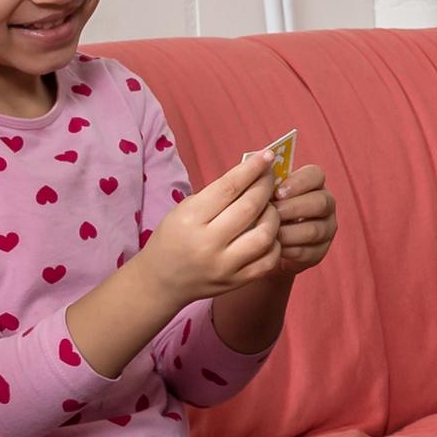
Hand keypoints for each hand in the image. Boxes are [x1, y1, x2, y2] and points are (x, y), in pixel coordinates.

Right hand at [138, 150, 284, 308]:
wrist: (161, 281)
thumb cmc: (173, 239)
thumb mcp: (183, 210)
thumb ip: (216, 195)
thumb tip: (252, 174)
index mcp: (190, 219)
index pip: (228, 188)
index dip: (252, 169)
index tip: (267, 155)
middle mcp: (208, 243)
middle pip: (250, 208)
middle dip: (266, 187)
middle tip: (270, 177)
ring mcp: (224, 265)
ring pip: (264, 235)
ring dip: (273, 215)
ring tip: (270, 208)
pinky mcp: (236, 281)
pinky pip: (268, 260)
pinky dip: (275, 243)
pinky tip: (269, 233)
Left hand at [270, 162, 337, 276]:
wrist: (264, 244)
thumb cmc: (262, 211)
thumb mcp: (262, 194)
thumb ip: (262, 181)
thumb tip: (254, 166)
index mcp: (313, 184)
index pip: (315, 175)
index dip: (299, 183)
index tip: (278, 192)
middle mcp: (326, 204)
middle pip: (321, 202)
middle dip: (295, 208)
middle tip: (273, 213)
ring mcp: (326, 229)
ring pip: (315, 229)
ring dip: (290, 231)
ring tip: (269, 232)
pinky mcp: (320, 252)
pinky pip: (308, 251)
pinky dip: (289, 250)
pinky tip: (273, 248)